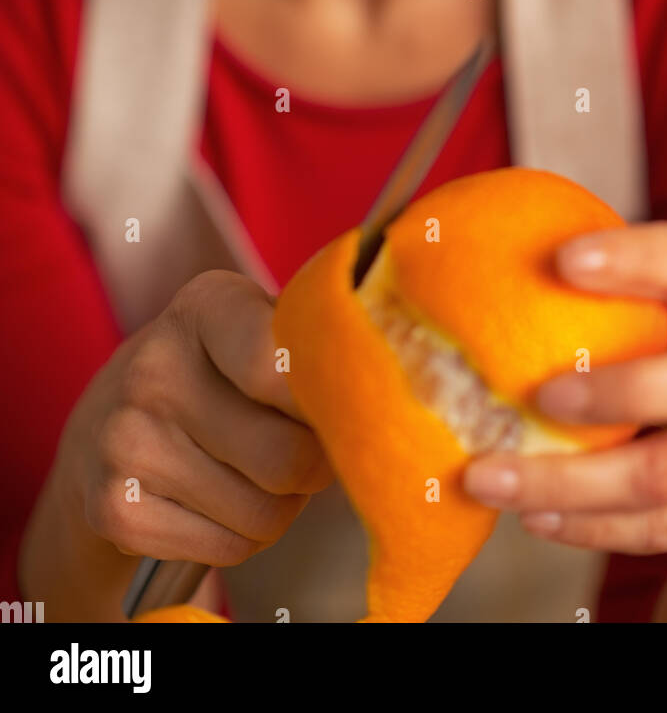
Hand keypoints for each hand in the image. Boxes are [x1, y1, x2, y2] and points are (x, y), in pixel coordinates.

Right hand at [20, 270, 331, 616]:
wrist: (105, 423)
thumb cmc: (219, 370)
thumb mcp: (258, 327)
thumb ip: (313, 348)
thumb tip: (374, 403)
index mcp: (205, 306)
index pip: (280, 365)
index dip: (327, 402)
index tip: (338, 408)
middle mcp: (154, 366)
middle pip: (287, 456)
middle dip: (315, 467)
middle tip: (306, 451)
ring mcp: (126, 440)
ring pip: (264, 512)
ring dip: (283, 507)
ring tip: (260, 476)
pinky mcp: (115, 507)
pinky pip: (229, 547)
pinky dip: (243, 537)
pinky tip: (220, 502)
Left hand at [462, 224, 666, 567]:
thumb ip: (626, 282)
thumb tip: (494, 253)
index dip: (634, 260)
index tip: (564, 257)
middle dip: (616, 393)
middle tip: (539, 394)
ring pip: (662, 475)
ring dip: (569, 482)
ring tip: (491, 476)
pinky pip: (658, 528)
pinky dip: (588, 526)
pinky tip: (532, 516)